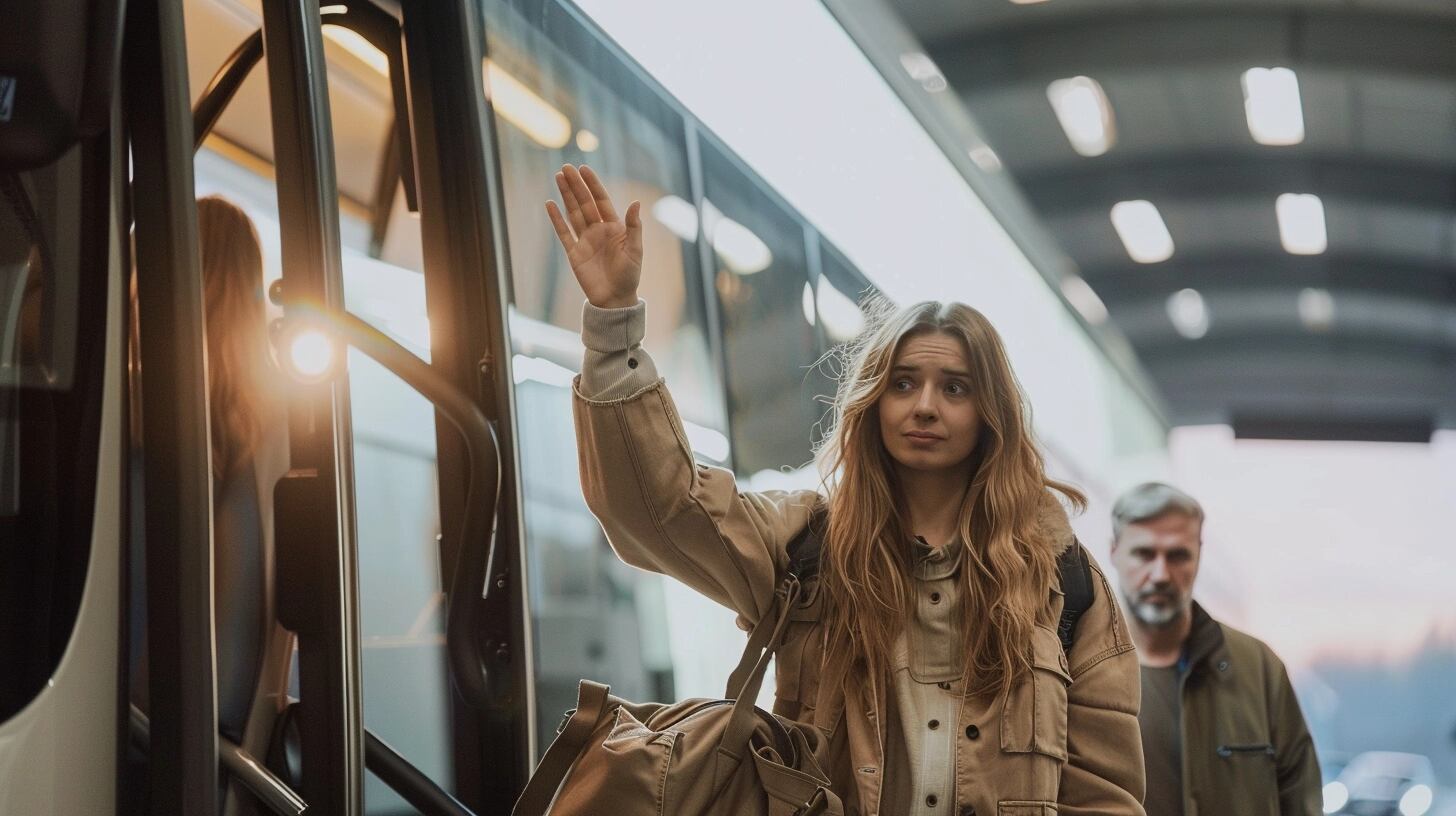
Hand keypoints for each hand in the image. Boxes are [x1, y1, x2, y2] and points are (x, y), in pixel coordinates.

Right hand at [546, 164, 641, 309]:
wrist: (615, 299)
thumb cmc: (629, 275)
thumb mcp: (635, 250)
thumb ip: (634, 226)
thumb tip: (635, 202)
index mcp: (614, 227)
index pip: (601, 200)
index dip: (592, 184)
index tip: (583, 169)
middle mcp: (598, 230)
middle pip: (584, 203)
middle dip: (575, 185)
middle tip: (566, 168)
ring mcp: (584, 240)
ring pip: (573, 213)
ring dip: (566, 196)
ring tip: (558, 177)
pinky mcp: (574, 253)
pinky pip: (563, 233)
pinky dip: (556, 219)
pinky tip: (550, 204)